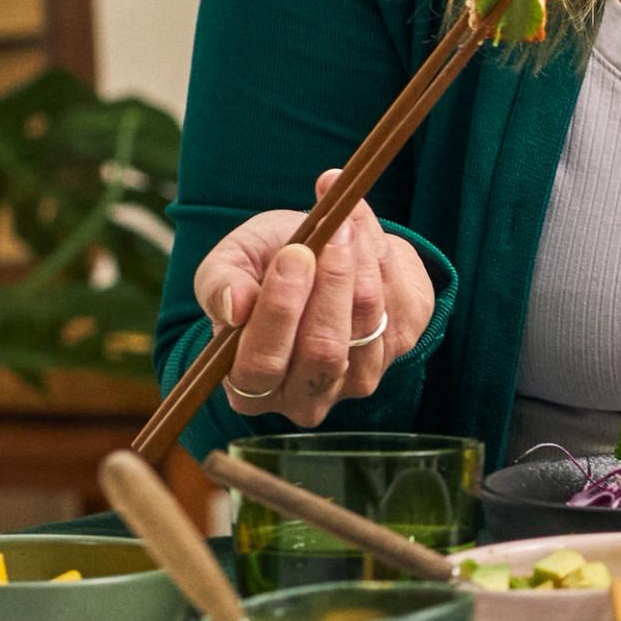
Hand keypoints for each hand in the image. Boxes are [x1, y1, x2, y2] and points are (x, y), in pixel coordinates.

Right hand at [192, 171, 435, 428]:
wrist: (328, 251)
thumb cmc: (268, 263)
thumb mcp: (233, 260)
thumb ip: (219, 281)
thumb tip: (232, 307)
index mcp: (248, 386)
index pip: (262, 365)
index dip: (280, 310)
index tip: (295, 254)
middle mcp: (305, 397)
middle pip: (323, 350)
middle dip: (330, 284)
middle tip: (332, 233)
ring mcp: (357, 380)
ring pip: (367, 325)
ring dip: (361, 265)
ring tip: (347, 224)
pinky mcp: (400, 349)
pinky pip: (398, 306)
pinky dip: (384, 262)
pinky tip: (365, 236)